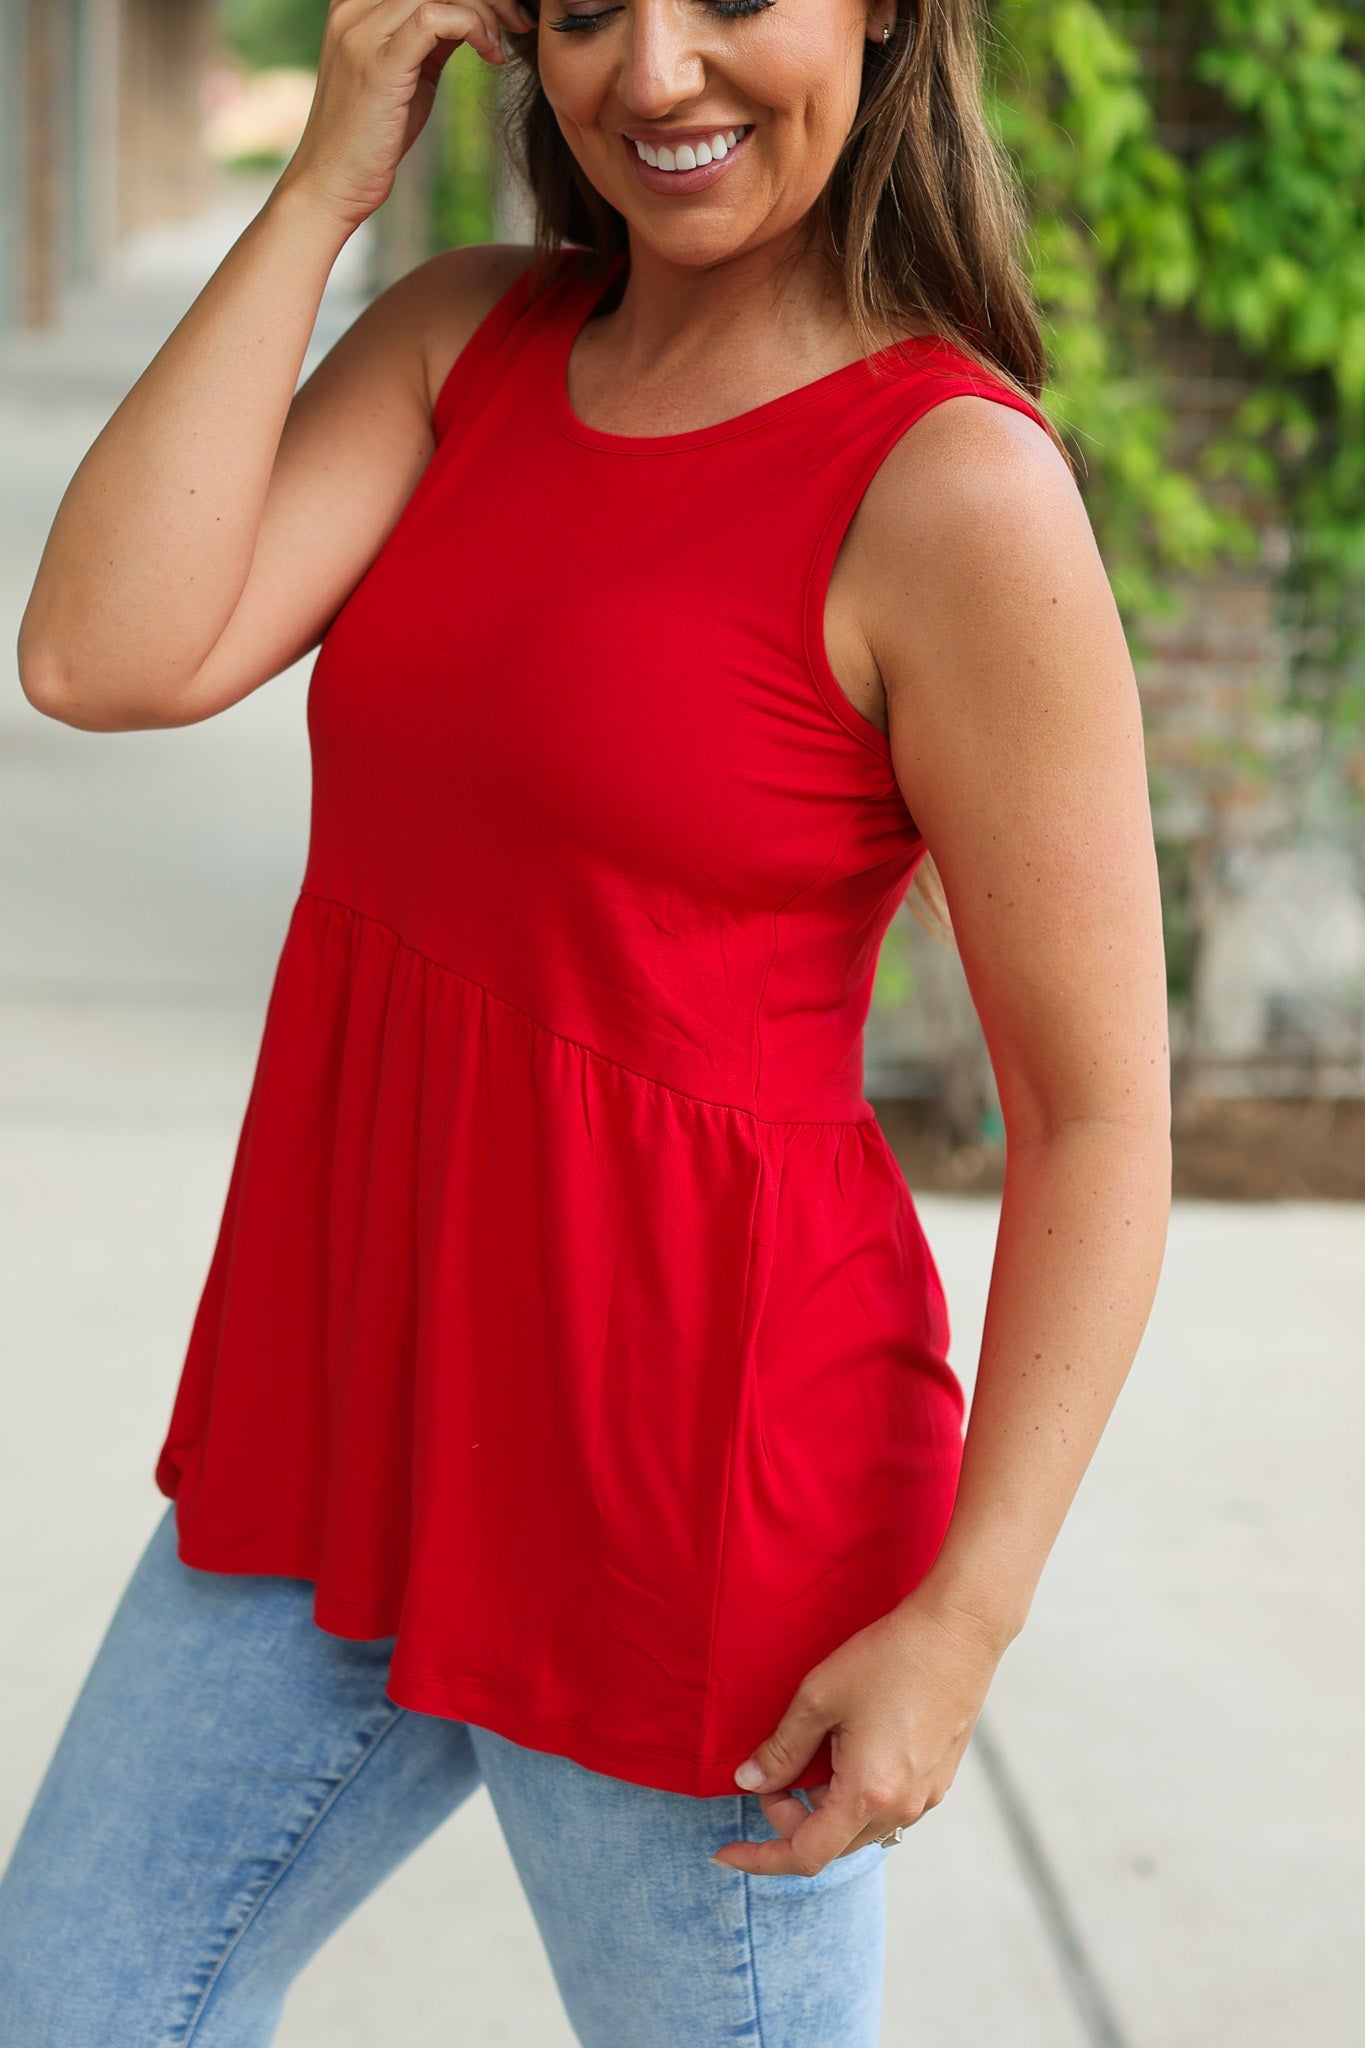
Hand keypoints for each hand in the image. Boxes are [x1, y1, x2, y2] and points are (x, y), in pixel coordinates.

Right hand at [276, 0, 536, 232]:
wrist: (332, 184)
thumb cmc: (371, 137)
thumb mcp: (404, 73)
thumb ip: (429, 39)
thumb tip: (469, 17)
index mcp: (354, 3)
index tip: (503, 12)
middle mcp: (353, 7)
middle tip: (517, 21)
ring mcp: (362, 33)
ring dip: (485, 10)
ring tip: (502, 45)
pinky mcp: (379, 65)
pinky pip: (435, 18)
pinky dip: (473, 28)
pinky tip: (490, 54)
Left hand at [711, 1593, 1007, 1876]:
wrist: (959, 1631)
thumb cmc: (887, 1658)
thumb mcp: (819, 1698)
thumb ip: (781, 1750)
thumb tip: (747, 1783)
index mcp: (868, 1795)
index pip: (805, 1855)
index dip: (760, 1858)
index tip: (725, 1853)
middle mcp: (902, 1808)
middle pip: (831, 1844)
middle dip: (790, 1820)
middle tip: (771, 1772)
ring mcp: (926, 1797)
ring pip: (859, 1828)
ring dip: (823, 1808)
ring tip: (810, 1756)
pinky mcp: (939, 1779)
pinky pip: (887, 1809)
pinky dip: (854, 1797)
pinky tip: (846, 1752)